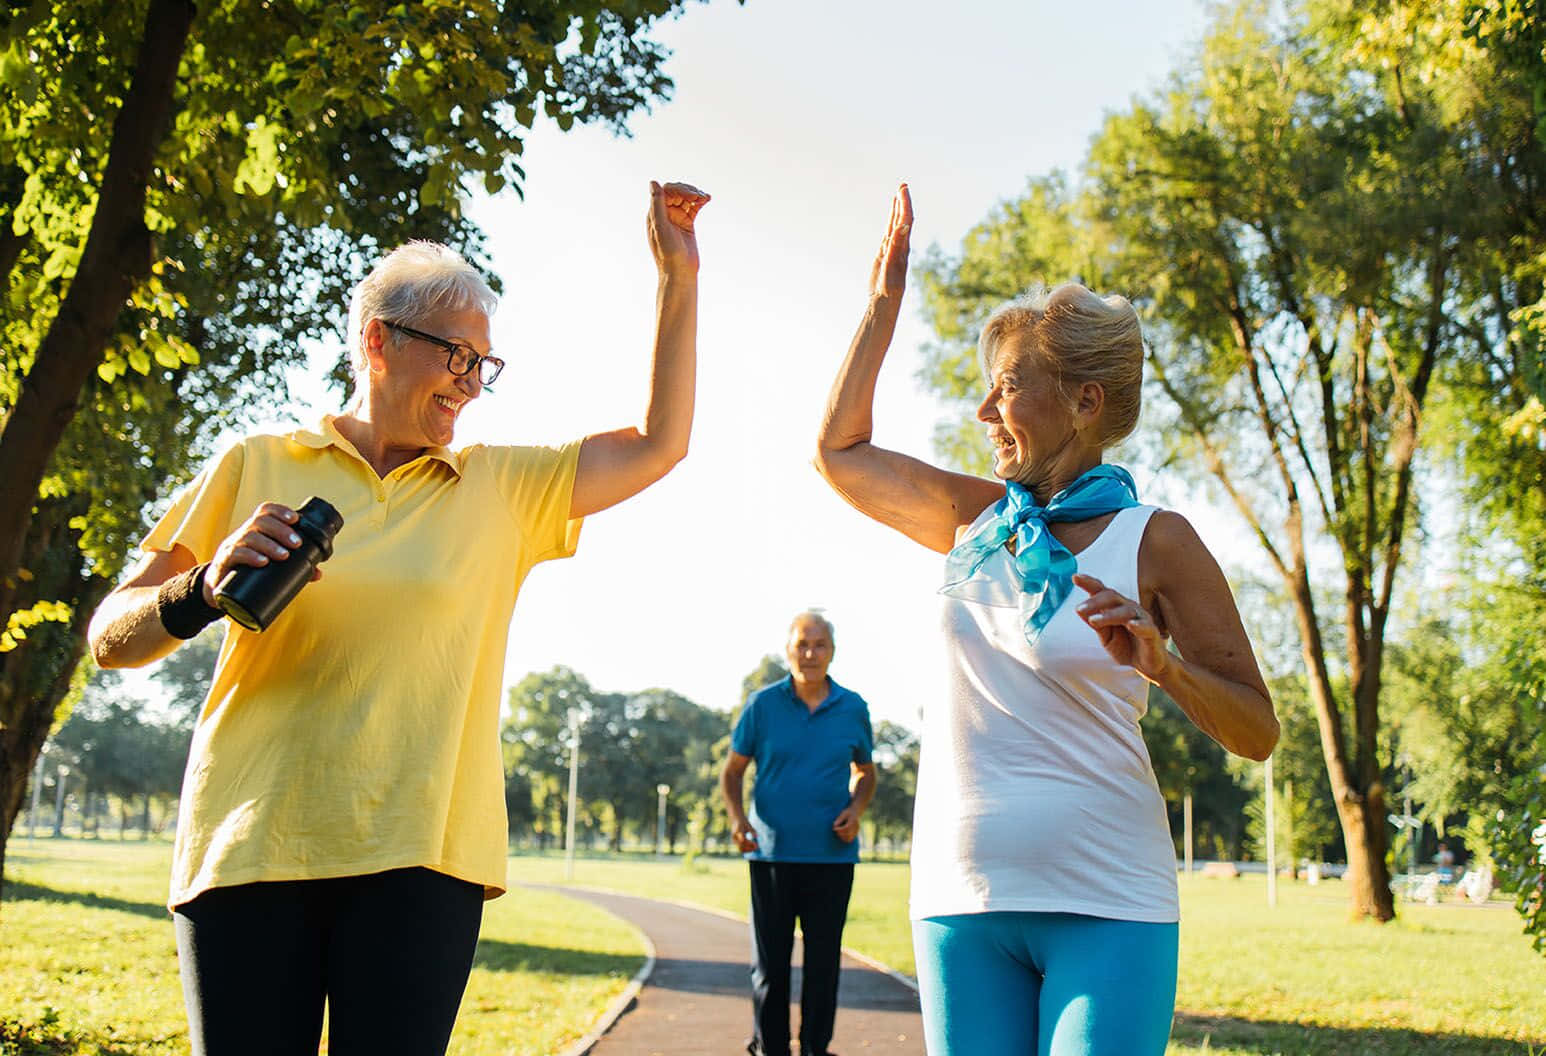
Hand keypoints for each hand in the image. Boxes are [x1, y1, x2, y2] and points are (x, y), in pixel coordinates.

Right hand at [203, 502, 321, 605]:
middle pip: (261, 522)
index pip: (266, 511)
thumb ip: (293, 566)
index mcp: (256, 530)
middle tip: (297, 544)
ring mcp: (233, 546)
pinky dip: (251, 556)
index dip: (280, 511)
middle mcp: (244, 533)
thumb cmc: (249, 568)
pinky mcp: (224, 561)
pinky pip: (236, 553)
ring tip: (284, 555)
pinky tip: (262, 562)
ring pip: (250, 537)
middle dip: (281, 530)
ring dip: (269, 544)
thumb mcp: (269, 563)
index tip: (296, 519)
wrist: (218, 585)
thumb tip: (318, 573)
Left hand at [648, 180, 709, 276]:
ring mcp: (677, 219)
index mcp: (655, 214)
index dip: (679, 189)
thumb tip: (653, 182)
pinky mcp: (687, 225)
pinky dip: (700, 202)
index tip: (691, 196)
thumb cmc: (667, 253)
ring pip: (686, 199)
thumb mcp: (661, 227)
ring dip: (695, 195)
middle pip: (677, 192)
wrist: (680, 272)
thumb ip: (657, 204)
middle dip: (688, 191)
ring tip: (704, 198)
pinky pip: (693, 208)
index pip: (666, 191)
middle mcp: (665, 214)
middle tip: (699, 197)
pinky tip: (707, 199)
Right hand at [731, 822, 759, 853]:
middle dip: (749, 848)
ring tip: (755, 848)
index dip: (750, 844)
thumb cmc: (743, 822)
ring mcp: (734, 840)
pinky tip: (752, 848)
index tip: (756, 844)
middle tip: (757, 847)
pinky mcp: (735, 843)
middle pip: (741, 846)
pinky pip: (741, 849)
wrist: (735, 820)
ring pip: (741, 849)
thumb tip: (756, 836)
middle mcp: (734, 837)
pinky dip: (747, 850)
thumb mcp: (748, 824)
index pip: (743, 840)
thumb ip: (752, 830)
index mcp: (737, 831)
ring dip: (748, 850)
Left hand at [832, 805, 860, 842]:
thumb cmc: (848, 812)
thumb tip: (834, 825)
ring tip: (838, 833)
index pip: (847, 827)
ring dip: (842, 837)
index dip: (840, 829)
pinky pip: (850, 839)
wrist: (856, 812)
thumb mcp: (843, 813)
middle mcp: (856, 827)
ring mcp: (857, 831)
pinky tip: (841, 835)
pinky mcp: (856, 833)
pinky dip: (845, 838)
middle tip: (835, 830)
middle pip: (848, 834)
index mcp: (853, 821)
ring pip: (849, 838)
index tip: (834, 828)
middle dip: (840, 833)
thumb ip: (839, 819)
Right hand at [868, 183, 911, 300]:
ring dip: (898, 210)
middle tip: (903, 186)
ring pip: (896, 226)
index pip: (906, 220)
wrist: (884, 302)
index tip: (903, 189)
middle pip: (902, 220)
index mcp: (902, 246)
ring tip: (898, 196)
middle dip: (903, 202)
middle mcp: (900, 246)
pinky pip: (890, 235)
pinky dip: (891, 224)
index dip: (905, 204)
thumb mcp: (892, 265)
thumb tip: (905, 225)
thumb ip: (897, 245)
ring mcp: (893, 250)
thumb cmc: (889, 287)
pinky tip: (892, 220)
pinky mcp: (886, 255)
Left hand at [1073, 572, 1170, 682]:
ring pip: (1126, 611)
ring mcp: (1142, 620)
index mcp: (1117, 608)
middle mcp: (1129, 609)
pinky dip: (1138, 625)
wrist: (1147, 667)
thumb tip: (1079, 610)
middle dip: (1095, 602)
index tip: (1075, 577)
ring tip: (1093, 620)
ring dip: (1108, 615)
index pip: (1103, 592)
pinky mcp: (1152, 634)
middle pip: (1112, 597)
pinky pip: (1146, 627)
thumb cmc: (1126, 647)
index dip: (1090, 583)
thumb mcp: (1106, 637)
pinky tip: (1131, 625)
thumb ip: (1096, 624)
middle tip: (1079, 609)